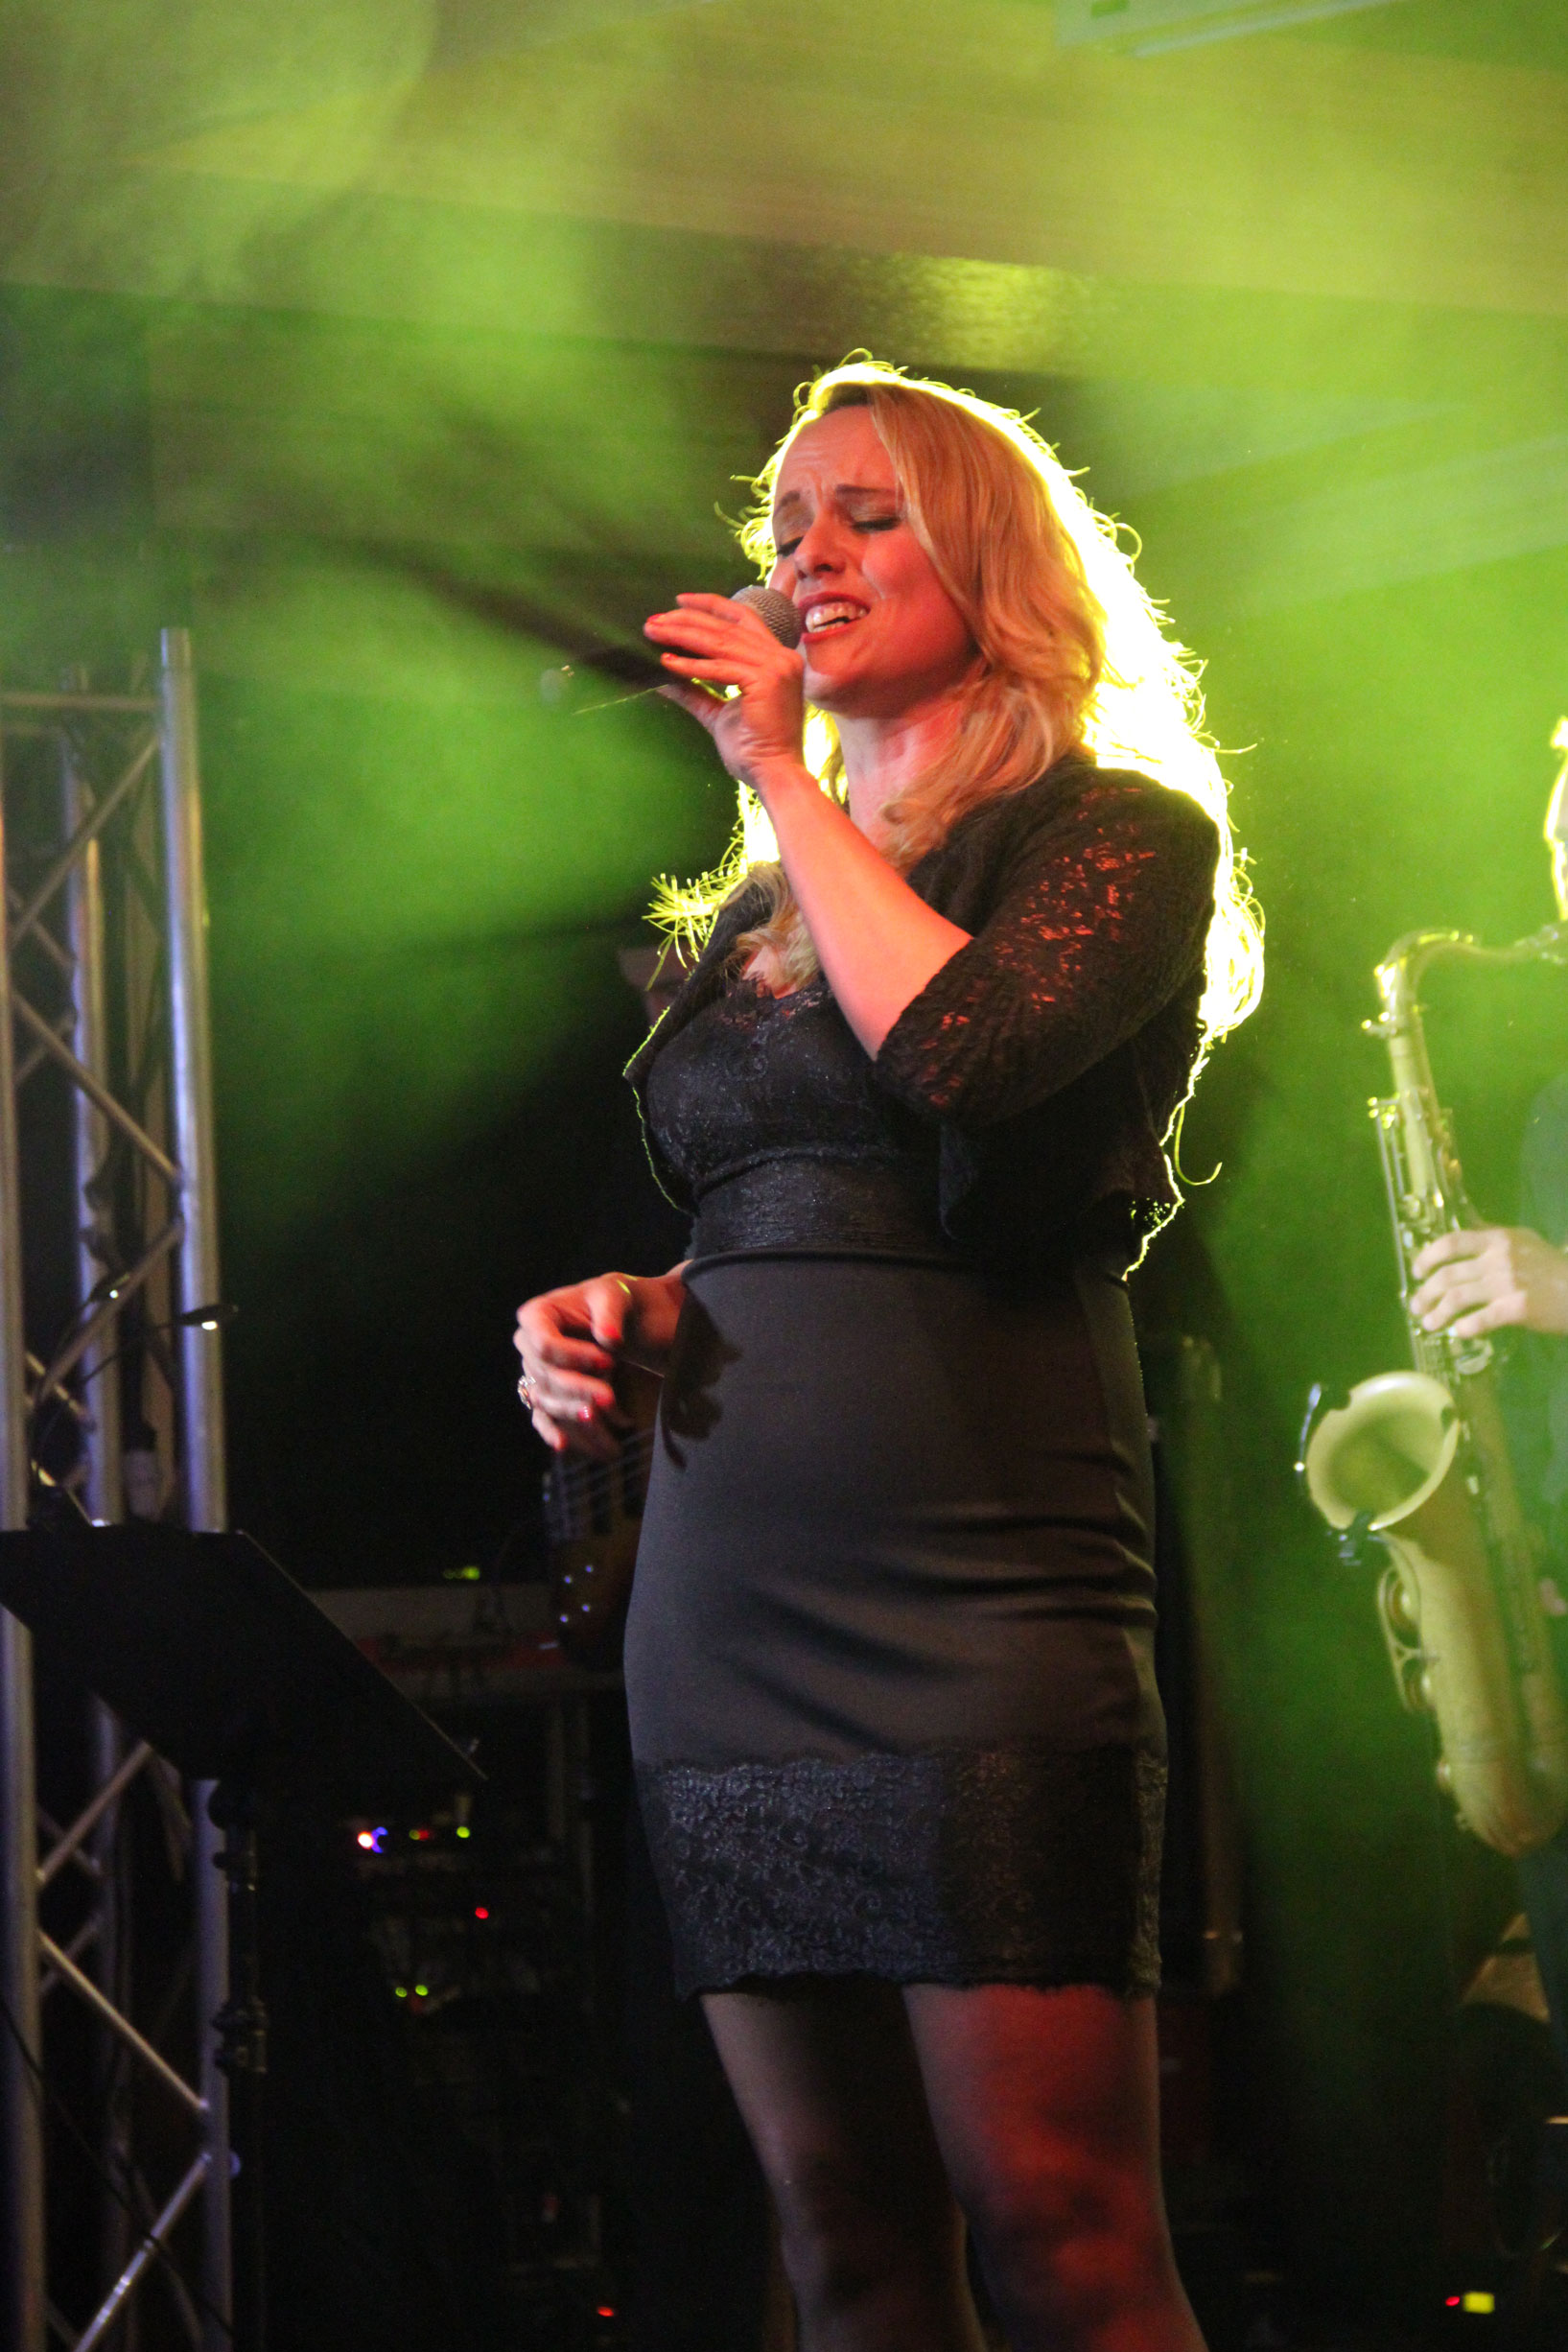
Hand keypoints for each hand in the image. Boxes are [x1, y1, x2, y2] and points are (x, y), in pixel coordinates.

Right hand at [513, 1269, 685, 1457]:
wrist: (628, 1320)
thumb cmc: (617, 1300)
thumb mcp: (616, 1295)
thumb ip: (610, 1314)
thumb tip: (608, 1339)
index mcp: (538, 1315)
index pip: (544, 1344)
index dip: (572, 1356)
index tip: (609, 1360)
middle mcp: (529, 1346)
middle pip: (547, 1377)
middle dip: (579, 1389)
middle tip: (610, 1398)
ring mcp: (537, 1373)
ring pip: (548, 1401)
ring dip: (573, 1413)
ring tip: (601, 1423)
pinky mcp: (550, 1394)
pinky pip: (543, 1417)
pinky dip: (551, 1431)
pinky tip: (563, 1446)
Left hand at [644, 593, 807, 794]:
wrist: (774, 774)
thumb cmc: (752, 749)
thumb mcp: (718, 712)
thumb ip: (695, 690)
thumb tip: (663, 675)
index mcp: (778, 658)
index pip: (743, 618)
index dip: (711, 605)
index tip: (679, 601)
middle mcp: (782, 657)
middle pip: (727, 626)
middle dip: (686, 621)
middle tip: (654, 621)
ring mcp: (778, 667)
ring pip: (721, 642)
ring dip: (683, 635)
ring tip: (654, 633)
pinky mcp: (766, 681)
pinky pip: (721, 668)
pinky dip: (691, 664)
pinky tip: (667, 662)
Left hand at [1410, 1226, 1567, 1338]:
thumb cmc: (1551, 1266)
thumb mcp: (1523, 1241)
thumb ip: (1493, 1236)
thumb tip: (1464, 1229)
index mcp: (1498, 1239)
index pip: (1452, 1242)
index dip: (1427, 1256)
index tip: (1416, 1272)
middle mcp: (1499, 1258)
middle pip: (1448, 1274)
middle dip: (1426, 1292)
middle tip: (1417, 1306)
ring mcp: (1507, 1283)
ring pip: (1457, 1297)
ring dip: (1438, 1313)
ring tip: (1428, 1324)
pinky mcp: (1517, 1308)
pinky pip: (1481, 1319)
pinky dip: (1465, 1328)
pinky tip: (1459, 1333)